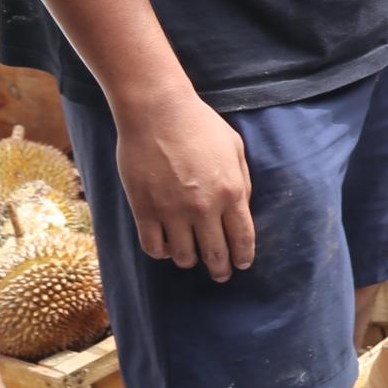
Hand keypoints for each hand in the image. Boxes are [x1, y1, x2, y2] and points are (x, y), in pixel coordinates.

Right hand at [113, 86, 252, 278]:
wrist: (158, 113)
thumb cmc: (200, 125)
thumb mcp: (235, 148)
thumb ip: (242, 181)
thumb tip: (242, 209)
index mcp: (231, 191)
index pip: (242, 238)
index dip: (243, 257)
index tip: (242, 265)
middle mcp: (204, 208)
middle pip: (215, 253)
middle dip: (221, 269)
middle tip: (221, 275)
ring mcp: (172, 211)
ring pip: (184, 257)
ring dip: (190, 261)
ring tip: (192, 258)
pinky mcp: (144, 210)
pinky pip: (153, 247)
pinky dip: (162, 253)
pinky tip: (167, 248)